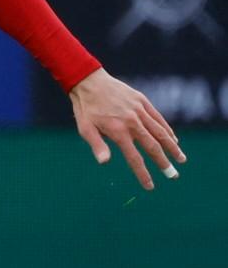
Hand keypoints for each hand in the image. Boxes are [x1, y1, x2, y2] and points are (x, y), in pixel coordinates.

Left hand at [69, 68, 183, 188]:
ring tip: (181, 159)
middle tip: (173, 176)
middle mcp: (132, 122)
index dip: (143, 173)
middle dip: (164, 163)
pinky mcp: (143, 101)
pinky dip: (167, 130)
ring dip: (172, 147)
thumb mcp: (85, 129)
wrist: (89, 82)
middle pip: (152, 146)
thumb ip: (97, 145)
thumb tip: (105, 163)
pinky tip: (174, 139)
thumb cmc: (85, 109)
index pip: (134, 158)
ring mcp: (139, 110)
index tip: (150, 186)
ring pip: (161, 132)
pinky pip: (158, 118)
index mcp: (118, 131)